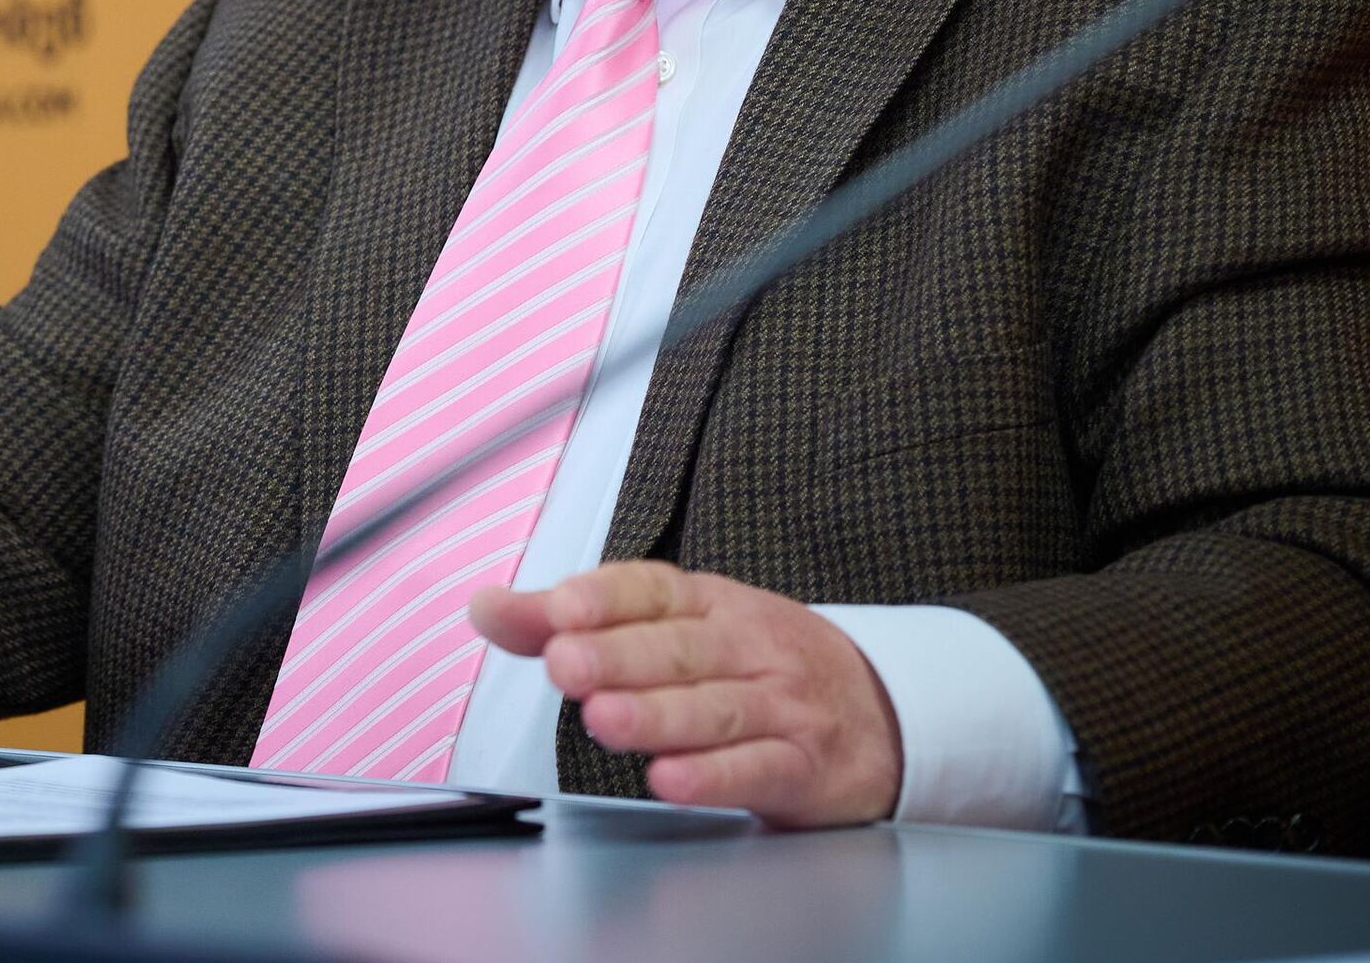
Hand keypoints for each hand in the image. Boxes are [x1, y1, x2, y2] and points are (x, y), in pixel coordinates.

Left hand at [468, 560, 902, 826]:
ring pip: (713, 707)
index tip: (560, 606)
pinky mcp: (804, 766)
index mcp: (710, 603)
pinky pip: (756, 768)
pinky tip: (672, 779)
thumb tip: (486, 607)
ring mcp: (780, 703)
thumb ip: (573, 624)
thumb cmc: (757, 663)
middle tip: (564, 663)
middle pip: (678, 648)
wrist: (884, 711)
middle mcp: (747, 644)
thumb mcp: (677, 627)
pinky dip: (714, 776)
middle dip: (618, 655)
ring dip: (657, 714)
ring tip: (602, 719)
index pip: (653, 589)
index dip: (606, 597)